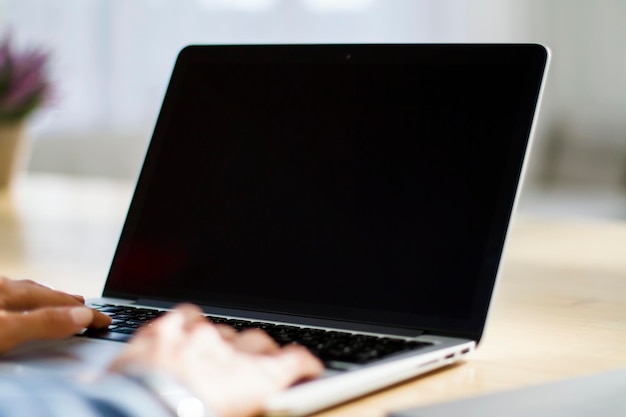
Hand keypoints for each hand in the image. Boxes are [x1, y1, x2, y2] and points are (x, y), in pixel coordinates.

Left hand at [0, 276, 111, 352]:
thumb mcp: (6, 330)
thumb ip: (43, 322)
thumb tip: (82, 317)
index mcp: (10, 291)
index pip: (59, 302)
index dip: (85, 313)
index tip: (104, 321)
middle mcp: (0, 289)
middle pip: (41, 293)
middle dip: (66, 301)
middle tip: (84, 305)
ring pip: (22, 295)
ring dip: (43, 301)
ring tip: (54, 303)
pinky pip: (8, 302)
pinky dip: (22, 306)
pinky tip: (15, 310)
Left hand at [111, 304, 323, 416]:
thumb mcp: (233, 416)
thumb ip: (247, 403)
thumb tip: (246, 401)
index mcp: (256, 380)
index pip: (296, 361)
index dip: (304, 364)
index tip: (307, 367)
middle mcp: (232, 351)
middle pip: (259, 341)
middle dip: (260, 351)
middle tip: (253, 364)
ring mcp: (199, 336)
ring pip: (221, 327)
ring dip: (221, 340)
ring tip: (210, 354)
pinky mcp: (166, 330)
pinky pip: (185, 316)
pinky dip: (188, 324)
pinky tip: (183, 333)